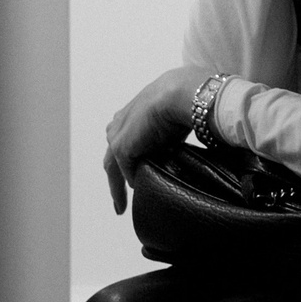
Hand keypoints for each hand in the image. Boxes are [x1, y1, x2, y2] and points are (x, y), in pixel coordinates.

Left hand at [103, 65, 203, 214]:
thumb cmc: (187, 99)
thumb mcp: (175, 118)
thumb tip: (177, 152)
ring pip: (113, 167)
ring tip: (121, 207)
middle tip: (119, 203)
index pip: (126, 140)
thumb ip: (168, 136)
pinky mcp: (122, 147)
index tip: (133, 175)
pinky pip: (126, 171)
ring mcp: (119, 134)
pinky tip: (141, 191)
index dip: (128, 158)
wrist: (182, 94)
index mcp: (133, 113)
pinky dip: (132, 182)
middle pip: (113, 156)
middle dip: (115, 180)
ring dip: (117, 188)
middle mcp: (121, 122)